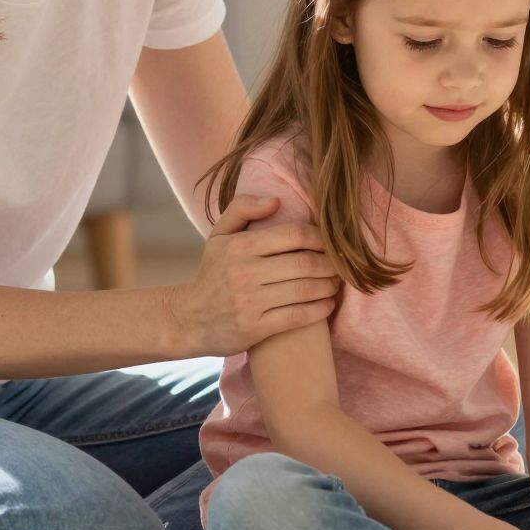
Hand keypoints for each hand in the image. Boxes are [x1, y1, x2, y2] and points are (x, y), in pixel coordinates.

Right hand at [169, 194, 339, 355]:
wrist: (189, 319)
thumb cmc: (213, 273)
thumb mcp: (219, 236)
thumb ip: (242, 208)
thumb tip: (276, 201)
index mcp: (239, 246)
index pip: (294, 235)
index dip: (320, 238)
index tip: (330, 244)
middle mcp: (243, 272)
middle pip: (304, 264)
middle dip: (330, 265)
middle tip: (340, 266)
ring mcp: (249, 302)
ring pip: (304, 290)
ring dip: (329, 287)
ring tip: (335, 284)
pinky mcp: (254, 328)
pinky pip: (297, 316)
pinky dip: (319, 310)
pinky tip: (327, 305)